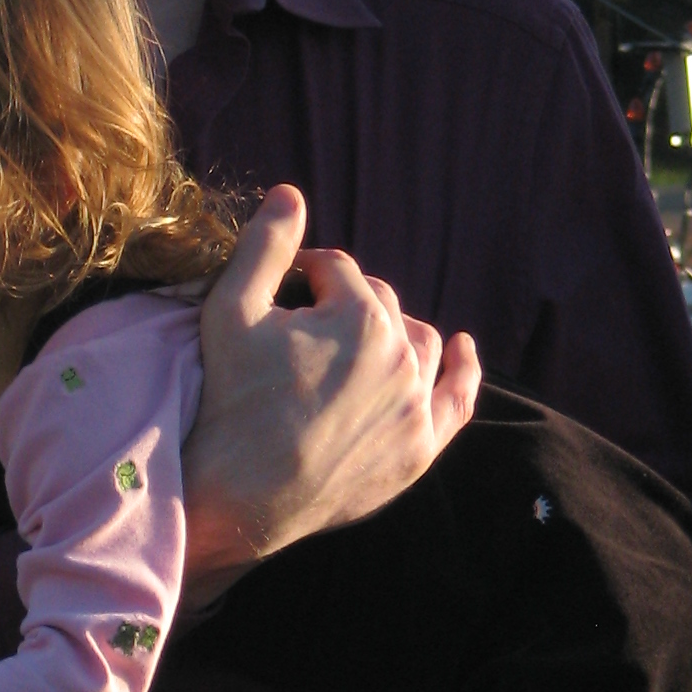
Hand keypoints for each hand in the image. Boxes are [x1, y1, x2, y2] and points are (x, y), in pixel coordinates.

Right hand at [182, 185, 479, 592]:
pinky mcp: (419, 449)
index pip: (338, 271)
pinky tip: (461, 349)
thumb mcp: (231, 310)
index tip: (278, 293)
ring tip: (360, 337)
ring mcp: (416, 408)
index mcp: (362, 317)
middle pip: (380, 305)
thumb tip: (291, 193)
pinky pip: (456, 401)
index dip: (304, 273)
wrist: (239, 498)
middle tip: (303, 328)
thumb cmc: (229, 401)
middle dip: (343, 304)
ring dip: (393, 330)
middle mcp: (402, 358)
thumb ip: (265, 246)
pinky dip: (462, 371)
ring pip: (419, 344)